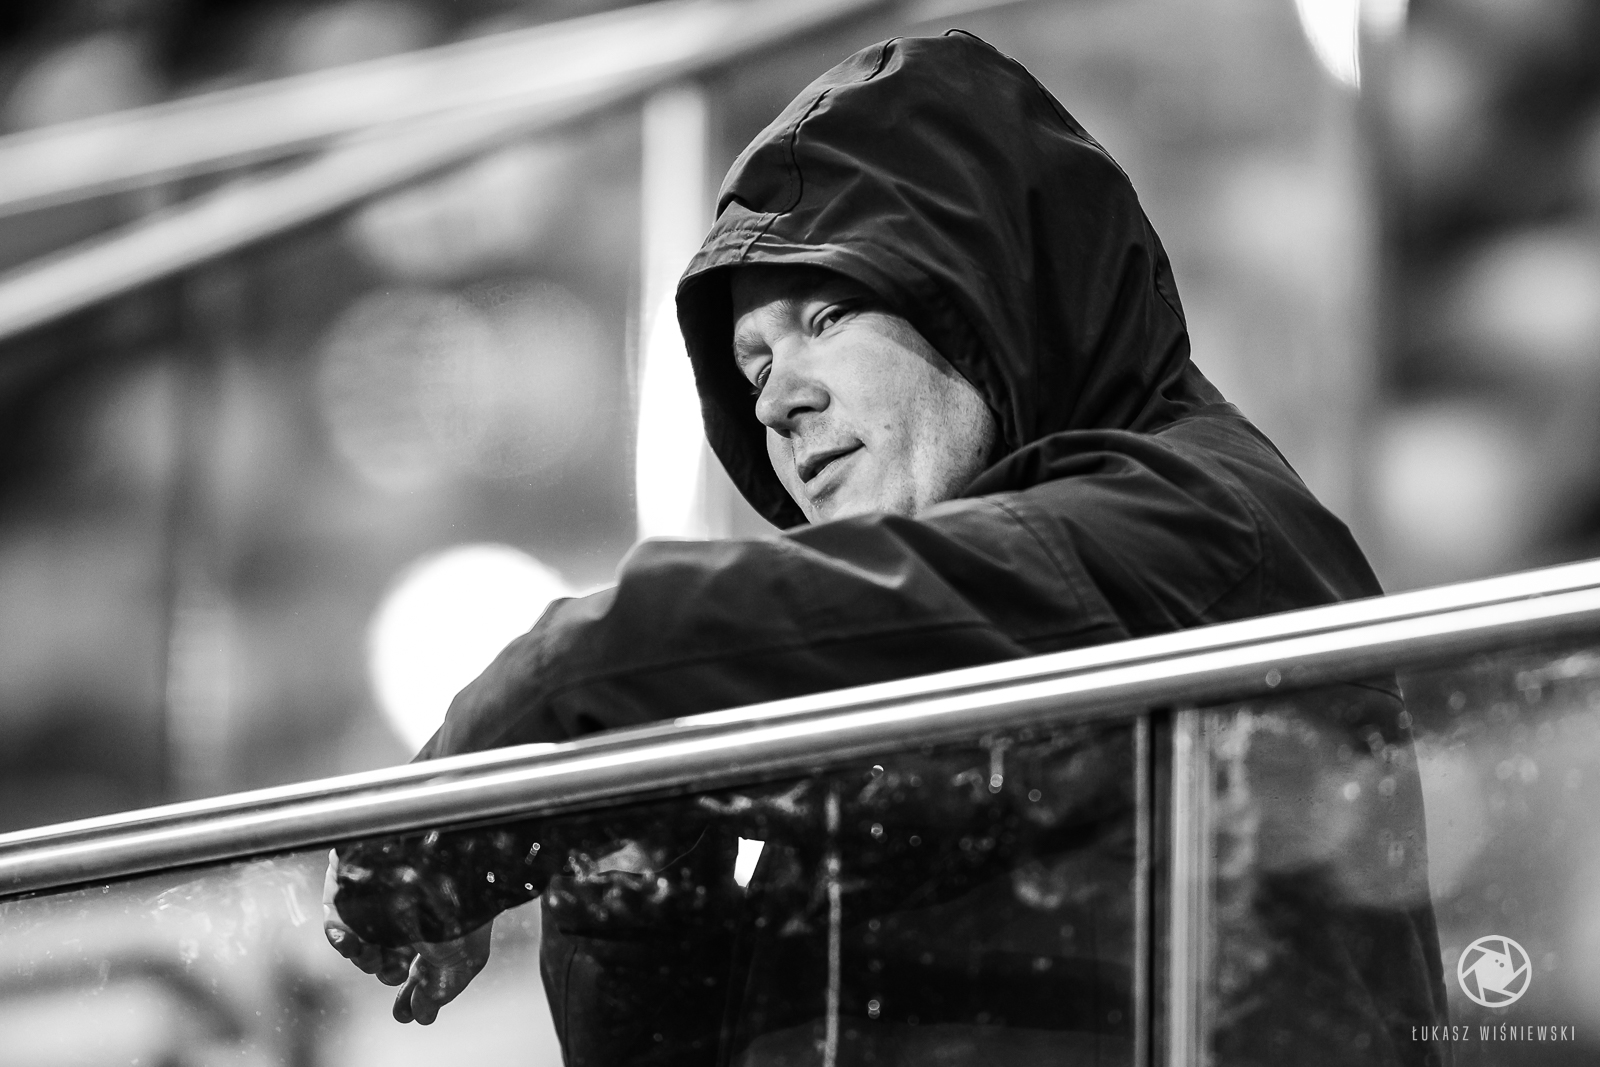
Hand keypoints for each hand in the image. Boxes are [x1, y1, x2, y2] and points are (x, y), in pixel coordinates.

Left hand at [321, 849, 492, 1023]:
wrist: (433, 868)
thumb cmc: (454, 913)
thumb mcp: (460, 963)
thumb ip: (438, 991)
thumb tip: (422, 1016)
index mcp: (438, 923)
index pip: (422, 961)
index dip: (415, 989)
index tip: (408, 1012)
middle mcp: (409, 913)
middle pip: (390, 958)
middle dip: (390, 976)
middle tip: (397, 990)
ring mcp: (378, 903)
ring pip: (363, 948)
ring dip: (368, 962)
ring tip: (378, 957)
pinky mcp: (350, 893)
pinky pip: (337, 926)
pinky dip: (341, 941)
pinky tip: (352, 944)